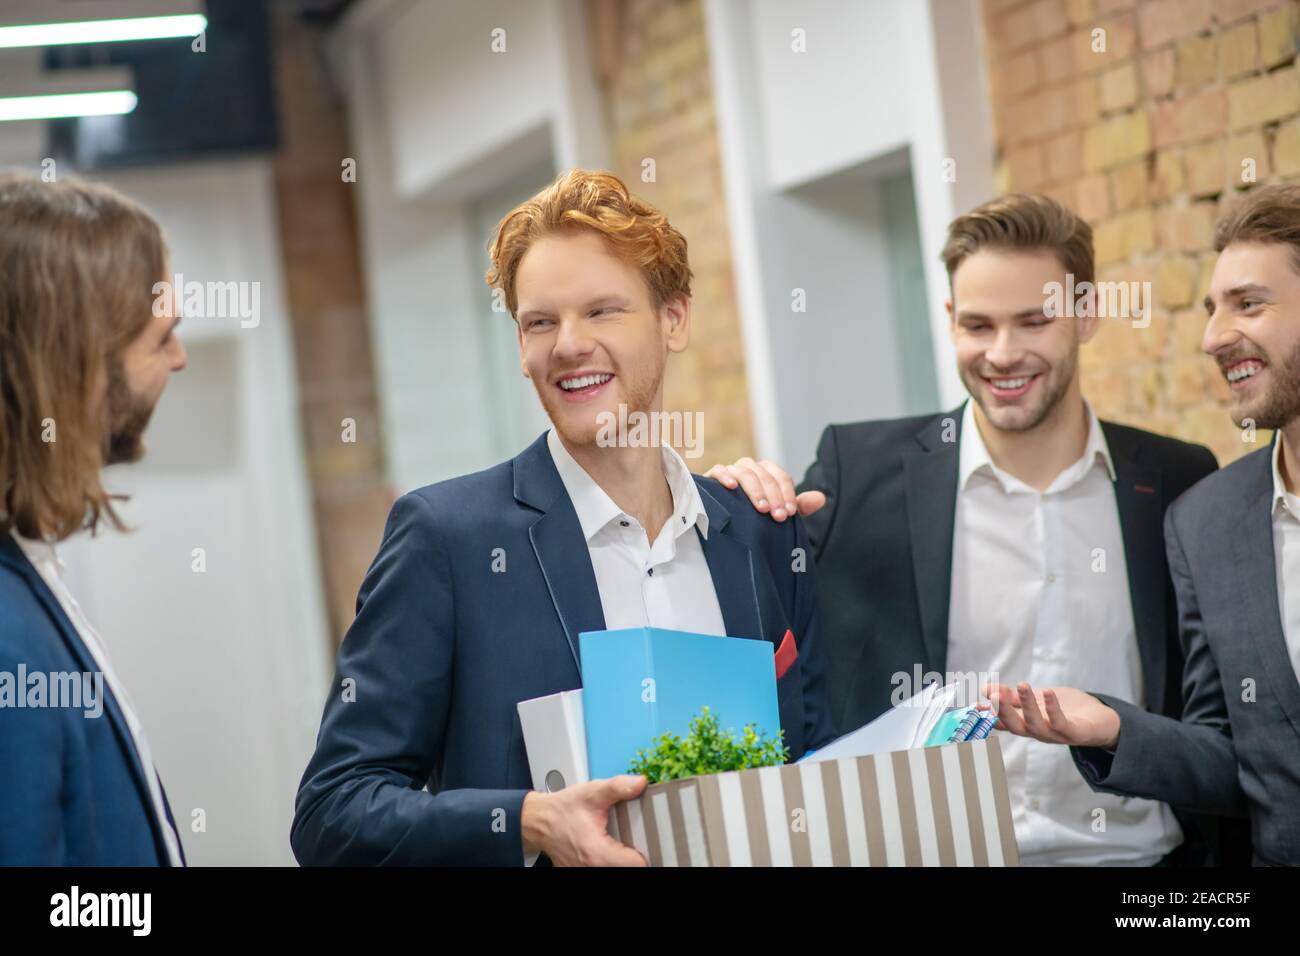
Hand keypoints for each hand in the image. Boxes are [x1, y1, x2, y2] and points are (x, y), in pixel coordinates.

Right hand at [521, 774, 648, 866]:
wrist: (538, 821)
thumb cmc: (563, 809)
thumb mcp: (592, 792)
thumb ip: (618, 787)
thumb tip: (641, 783)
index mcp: (598, 854)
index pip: (638, 863)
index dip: (648, 848)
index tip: (649, 835)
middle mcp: (593, 869)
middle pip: (630, 867)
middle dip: (636, 851)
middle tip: (637, 834)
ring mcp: (585, 873)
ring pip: (618, 868)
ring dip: (623, 857)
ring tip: (623, 839)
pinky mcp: (582, 872)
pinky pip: (605, 868)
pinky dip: (611, 859)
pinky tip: (610, 845)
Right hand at [705, 457, 825, 521]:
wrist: (725, 523)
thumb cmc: (753, 516)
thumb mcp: (777, 513)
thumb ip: (798, 506)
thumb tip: (821, 499)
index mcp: (767, 473)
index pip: (781, 477)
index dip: (787, 494)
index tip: (789, 514)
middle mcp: (750, 468)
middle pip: (765, 475)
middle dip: (774, 496)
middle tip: (778, 516)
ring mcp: (731, 471)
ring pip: (745, 472)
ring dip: (755, 490)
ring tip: (761, 508)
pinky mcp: (712, 477)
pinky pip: (718, 469)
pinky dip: (725, 475)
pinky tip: (731, 487)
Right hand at [983, 681, 1120, 749]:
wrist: (1100, 720)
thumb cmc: (1064, 710)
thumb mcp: (1034, 700)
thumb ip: (1011, 697)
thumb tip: (984, 690)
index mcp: (1026, 724)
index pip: (1003, 722)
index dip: (989, 715)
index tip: (975, 706)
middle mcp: (1038, 732)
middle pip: (1016, 726)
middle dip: (1004, 712)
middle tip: (993, 696)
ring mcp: (1055, 735)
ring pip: (1036, 725)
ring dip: (1027, 706)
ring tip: (1022, 684)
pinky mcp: (1075, 733)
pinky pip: (1062, 723)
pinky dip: (1054, 709)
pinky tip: (1048, 692)